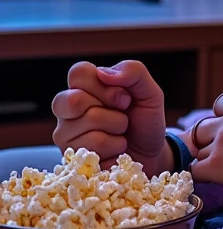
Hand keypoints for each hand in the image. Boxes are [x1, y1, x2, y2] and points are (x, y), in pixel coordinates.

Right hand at [51, 59, 171, 176]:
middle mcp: (66, 108)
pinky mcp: (70, 156)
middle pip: (76, 99)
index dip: (106, 86)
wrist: (151, 154)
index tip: (125, 98)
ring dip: (118, 128)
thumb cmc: (144, 120)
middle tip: (123, 115)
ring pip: (91, 121)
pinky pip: (95, 145)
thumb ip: (132, 71)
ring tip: (120, 133)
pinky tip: (115, 149)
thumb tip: (102, 73)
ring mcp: (65, 133)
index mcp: (82, 86)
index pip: (79, 72)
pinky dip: (116, 145)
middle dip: (112, 109)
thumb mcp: (149, 90)